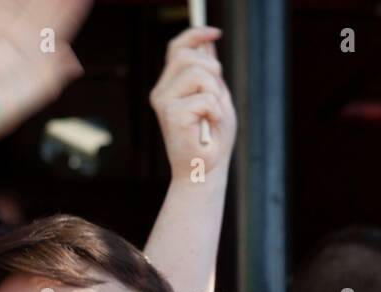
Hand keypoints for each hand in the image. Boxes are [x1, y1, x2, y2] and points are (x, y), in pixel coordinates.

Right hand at [149, 26, 237, 181]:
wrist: (205, 170)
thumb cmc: (212, 139)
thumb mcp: (216, 98)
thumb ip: (210, 74)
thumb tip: (208, 44)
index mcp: (171, 85)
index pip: (178, 48)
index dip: (196, 35)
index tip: (216, 33)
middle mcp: (163, 91)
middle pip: (189, 56)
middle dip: (213, 71)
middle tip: (217, 98)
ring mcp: (164, 102)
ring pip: (198, 74)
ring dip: (216, 94)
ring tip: (213, 115)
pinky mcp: (171, 114)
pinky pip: (205, 98)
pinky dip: (216, 111)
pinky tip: (210, 126)